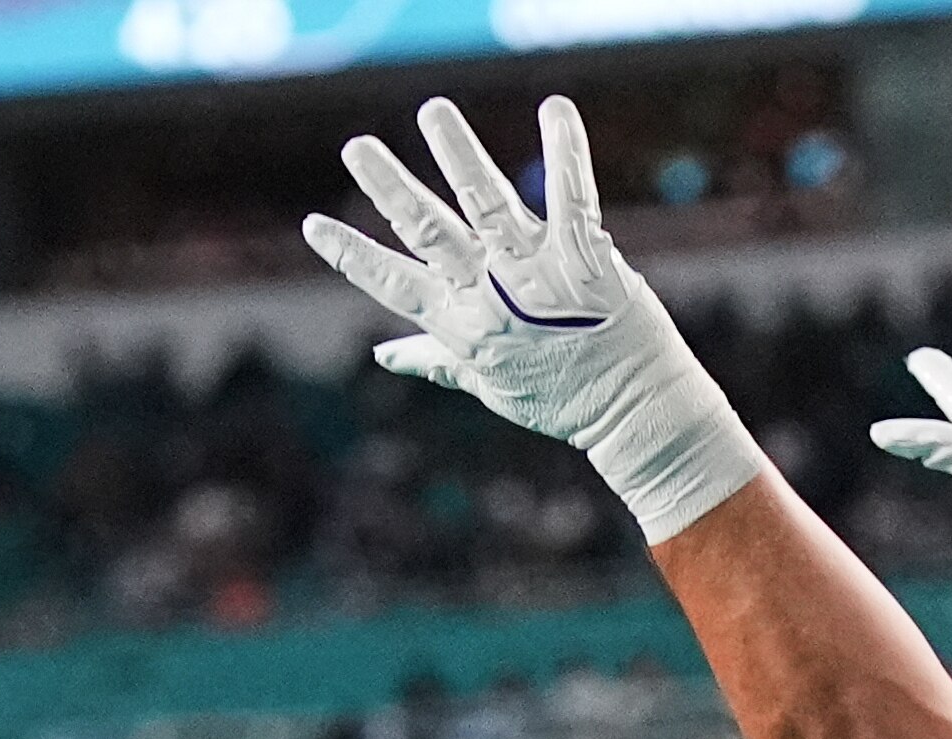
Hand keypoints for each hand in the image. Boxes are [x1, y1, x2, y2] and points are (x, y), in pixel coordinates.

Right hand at [301, 96, 761, 546]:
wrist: (638, 415)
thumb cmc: (563, 400)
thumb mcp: (492, 385)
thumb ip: (437, 360)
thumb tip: (383, 353)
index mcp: (464, 327)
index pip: (395, 286)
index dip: (354, 257)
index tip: (314, 225)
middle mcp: (494, 297)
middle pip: (431, 234)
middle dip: (391, 190)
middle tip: (357, 148)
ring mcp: (539, 275)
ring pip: (488, 204)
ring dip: (459, 154)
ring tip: (433, 112)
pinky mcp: (587, 260)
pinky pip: (571, 197)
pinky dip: (564, 152)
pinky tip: (553, 110)